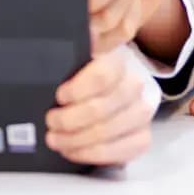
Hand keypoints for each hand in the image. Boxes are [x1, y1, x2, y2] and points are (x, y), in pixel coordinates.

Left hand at [45, 49, 154, 165]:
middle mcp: (133, 86)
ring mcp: (140, 113)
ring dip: (76, 140)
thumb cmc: (82, 79)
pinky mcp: (142, 137)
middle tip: (51, 121)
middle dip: (69, 120)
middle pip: (101, 109)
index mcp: (116, 62)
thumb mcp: (72, 59)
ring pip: (108, 132)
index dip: (77, 90)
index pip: (102, 76)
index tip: (59, 96)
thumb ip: (75, 52)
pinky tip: (75, 150)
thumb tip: (70, 40)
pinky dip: (92, 155)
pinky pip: (122, 152)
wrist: (101, 94)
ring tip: (57, 140)